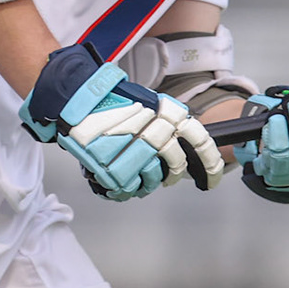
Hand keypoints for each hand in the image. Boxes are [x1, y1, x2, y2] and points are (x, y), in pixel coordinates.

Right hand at [21, 44, 224, 200]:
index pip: (199, 139)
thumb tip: (180, 142)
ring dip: (146, 179)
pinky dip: (125, 186)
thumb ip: (164, 119)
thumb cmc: (107, 99)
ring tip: (131, 168)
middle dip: (172, 174)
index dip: (212, 162)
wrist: (74, 100)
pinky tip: (117, 175)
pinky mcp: (114, 169)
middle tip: (166, 176)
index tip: (214, 176)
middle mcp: (153, 131)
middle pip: (176, 164)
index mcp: (164, 111)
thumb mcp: (144, 100)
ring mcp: (133, 152)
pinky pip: (129, 188)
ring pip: (153, 179)